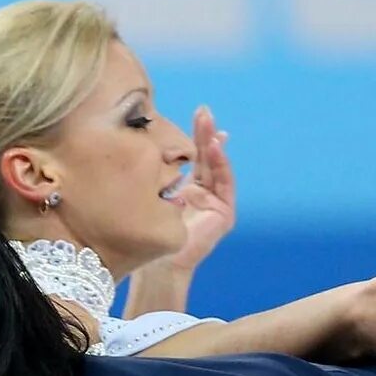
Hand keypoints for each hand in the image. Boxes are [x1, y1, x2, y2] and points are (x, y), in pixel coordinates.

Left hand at [166, 107, 235, 272]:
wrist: (159, 264)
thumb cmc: (150, 231)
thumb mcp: (154, 192)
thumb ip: (161, 172)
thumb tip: (153, 142)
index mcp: (187, 188)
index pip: (193, 157)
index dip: (194, 137)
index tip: (194, 115)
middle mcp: (204, 193)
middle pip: (206, 157)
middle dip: (205, 133)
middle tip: (203, 111)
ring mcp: (216, 202)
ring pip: (216, 166)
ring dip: (214, 143)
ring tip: (209, 123)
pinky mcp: (225, 212)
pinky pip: (225, 183)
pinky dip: (222, 164)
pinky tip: (215, 147)